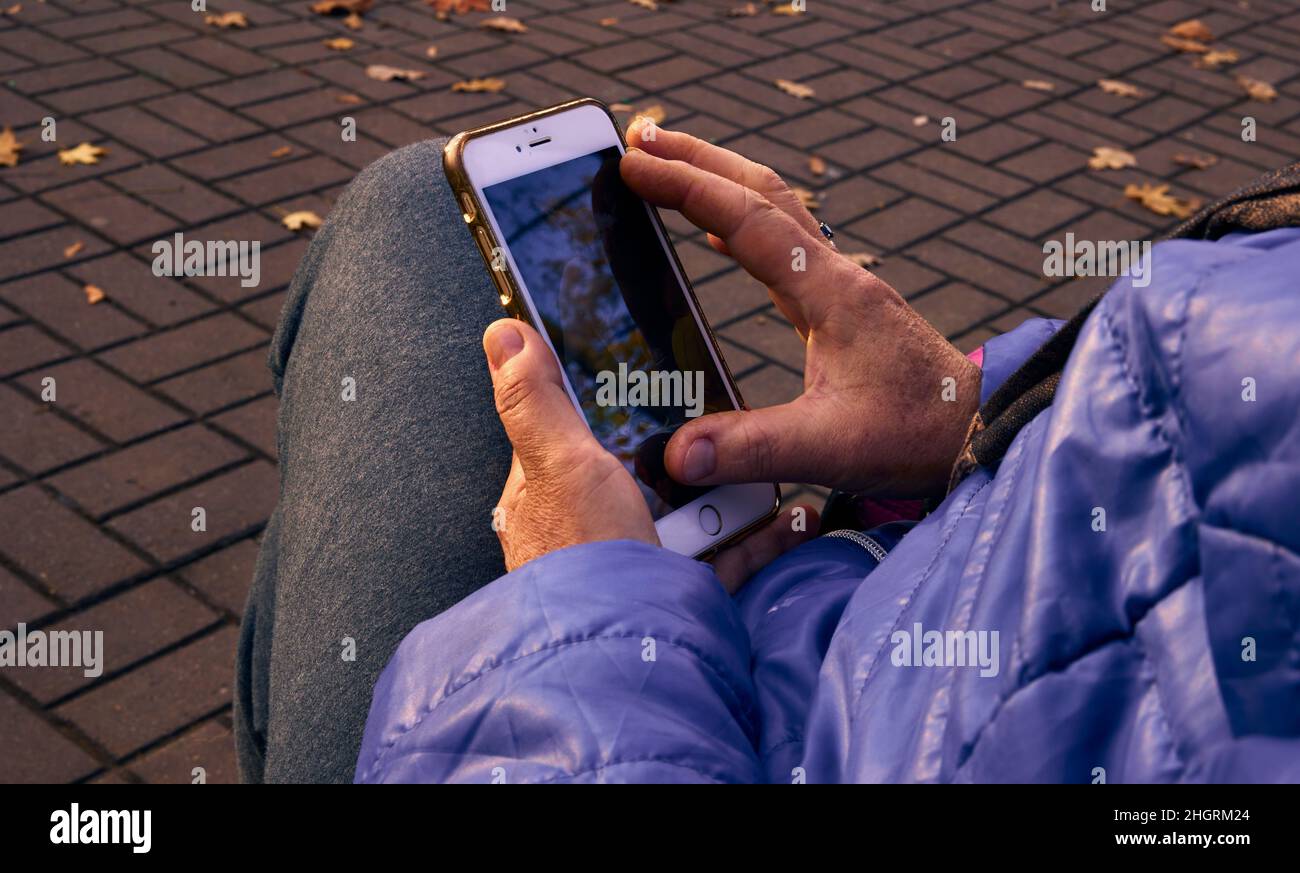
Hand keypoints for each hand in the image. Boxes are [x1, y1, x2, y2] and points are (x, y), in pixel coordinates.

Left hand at [483, 319, 818, 591]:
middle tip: (728, 423)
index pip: (578, 434)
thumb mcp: (559, 464)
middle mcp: (594, 531)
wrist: (627, 655)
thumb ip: (535, 399)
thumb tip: (501, 333)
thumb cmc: (582, 559)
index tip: (660, 376)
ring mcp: (641, 563)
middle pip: (651, 470)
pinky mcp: (683, 594)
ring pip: (695, 512)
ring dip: (737, 491)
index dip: (615, 404)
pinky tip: (792, 518)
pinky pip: (729, 556)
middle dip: (694, 450)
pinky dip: (762, 537)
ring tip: (772, 470)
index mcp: (552, 497)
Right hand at [620, 120, 980, 498]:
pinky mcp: (842, 309)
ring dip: (719, 182)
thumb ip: (752, 448)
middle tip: (640, 138)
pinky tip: (715, 237)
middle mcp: (835, 276)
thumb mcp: (832, 447)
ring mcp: (840, 288)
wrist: (982, 431)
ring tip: (668, 168)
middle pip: (760, 192)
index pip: (746, 220)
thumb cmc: (917, 434)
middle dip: (697, 159)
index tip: (634, 165)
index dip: (685, 188)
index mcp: (831, 292)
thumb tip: (675, 455)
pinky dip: (740, 224)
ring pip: (773, 211)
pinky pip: (781, 246)